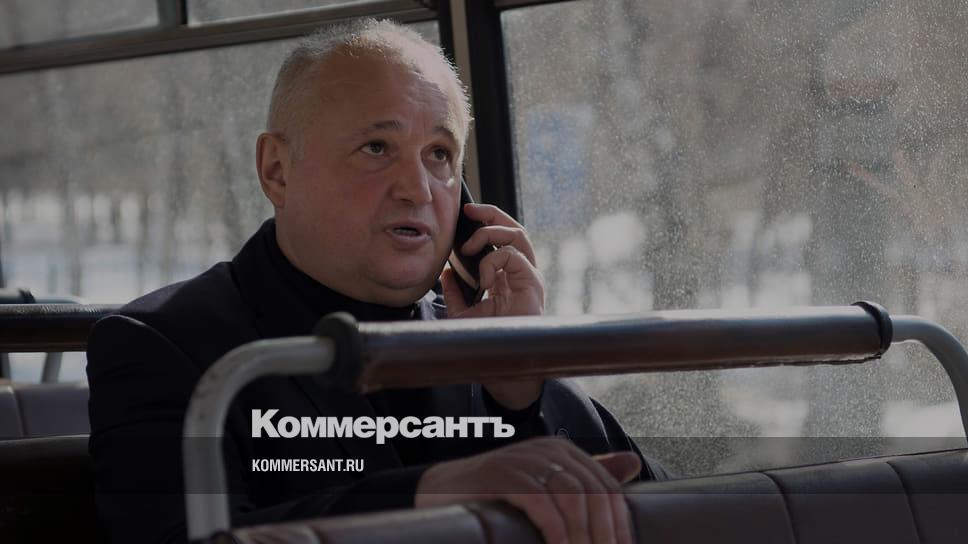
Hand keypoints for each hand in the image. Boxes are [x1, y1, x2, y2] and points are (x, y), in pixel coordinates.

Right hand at [415, 437, 640, 543]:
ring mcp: (524, 459)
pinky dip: (556, 529)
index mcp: (563, 451)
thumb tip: (633, 463)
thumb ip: (588, 474)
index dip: (620, 524)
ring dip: (584, 536)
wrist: (440, 491)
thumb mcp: (546, 484)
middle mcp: (547, 450)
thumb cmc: (497, 494)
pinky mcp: (502, 474)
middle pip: (595, 493)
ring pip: (573, 497)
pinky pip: (541, 501)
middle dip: (606, 534)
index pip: (607, 487)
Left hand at [440, 203, 545, 408]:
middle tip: (470, 211)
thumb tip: (445, 273)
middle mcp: (523, 273)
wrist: (505, 368)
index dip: (487, 221)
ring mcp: (530, 278)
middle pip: (514, 228)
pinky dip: (493, 261)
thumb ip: (455, 292)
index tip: (465, 214)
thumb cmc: (489, 342)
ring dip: (491, 233)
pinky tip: (483, 279)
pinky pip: (514, 256)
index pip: (503, 237)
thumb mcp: (463, 313)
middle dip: (491, 214)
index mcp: (509, 276)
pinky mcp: (532, 284)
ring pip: (518, 236)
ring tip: (467, 249)